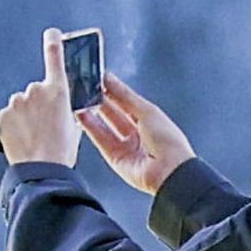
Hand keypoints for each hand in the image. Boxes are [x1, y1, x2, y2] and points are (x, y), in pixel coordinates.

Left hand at [0, 28, 81, 167]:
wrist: (41, 170)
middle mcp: (36, 91)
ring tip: (34, 136)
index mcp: (58, 92)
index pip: (55, 58)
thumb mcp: (75, 128)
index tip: (53, 33)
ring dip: (26, 116)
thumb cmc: (60, 153)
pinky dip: (14, 125)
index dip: (54, 42)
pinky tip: (24, 138)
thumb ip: (69, 109)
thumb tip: (65, 106)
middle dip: (39, 105)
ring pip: (22, 105)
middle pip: (36, 92)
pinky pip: (9, 116)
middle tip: (46, 126)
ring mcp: (17, 102)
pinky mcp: (3, 114)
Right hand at [79, 71, 194, 195]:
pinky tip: (82, 116)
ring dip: (92, 114)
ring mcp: (127, 147)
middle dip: (100, 101)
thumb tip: (110, 80)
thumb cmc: (168, 142)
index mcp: (149, 121)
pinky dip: (91, 129)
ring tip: (80, 100)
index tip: (98, 79)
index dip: (112, 91)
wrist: (170, 170)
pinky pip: (101, 142)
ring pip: (105, 128)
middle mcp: (137, 134)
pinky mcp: (117, 160)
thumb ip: (125, 95)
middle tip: (86, 88)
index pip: (126, 103)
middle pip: (114, 115)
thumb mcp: (147, 110)